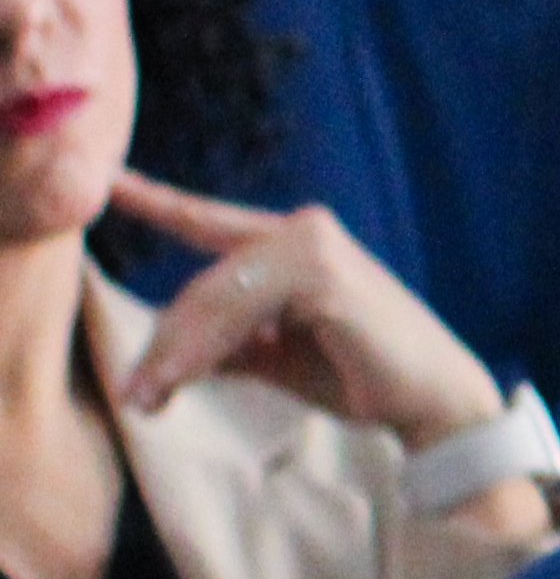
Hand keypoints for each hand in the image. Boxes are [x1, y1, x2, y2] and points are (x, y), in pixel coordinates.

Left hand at [110, 174, 511, 454]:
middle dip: (163, 343)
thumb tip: (168, 364)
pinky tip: (181, 384)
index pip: (207, 221)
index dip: (156, 200)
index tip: (108, 178)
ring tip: (146, 399)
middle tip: (135, 395)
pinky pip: (237, 314)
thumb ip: (230, 345)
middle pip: (201, 286)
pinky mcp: (323, 276)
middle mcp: (303, 231)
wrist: (433, 400)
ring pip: (212, 300)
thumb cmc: (364, 375)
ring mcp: (314, 248)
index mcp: (293, 244)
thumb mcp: (279, 357)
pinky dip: (201, 352)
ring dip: (173, 355)